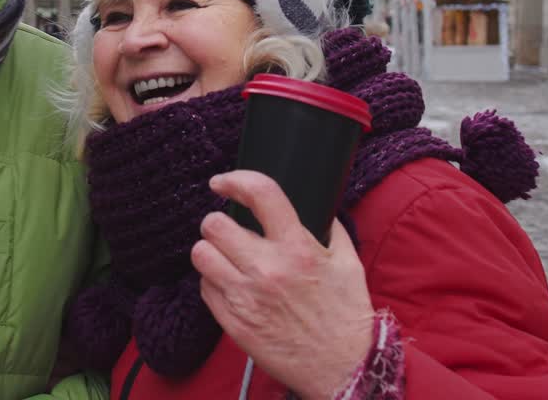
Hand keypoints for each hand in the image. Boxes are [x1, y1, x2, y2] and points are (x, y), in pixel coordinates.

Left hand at [192, 171, 374, 399]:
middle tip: (229, 231)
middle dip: (218, 223)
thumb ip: (328, 228)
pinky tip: (231, 285)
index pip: (260, 194)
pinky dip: (213, 282)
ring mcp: (246, 297)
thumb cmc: (346, 314)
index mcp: (297, 248)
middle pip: (214, 225)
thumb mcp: (347, 262)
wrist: (342, 368)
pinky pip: (204, 288)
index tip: (223, 183)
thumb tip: (313, 208)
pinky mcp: (234, 323)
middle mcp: (267, 269)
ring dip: (211, 252)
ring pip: (201, 254)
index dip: (235, 180)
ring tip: (226, 257)